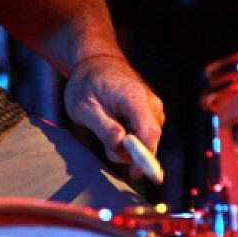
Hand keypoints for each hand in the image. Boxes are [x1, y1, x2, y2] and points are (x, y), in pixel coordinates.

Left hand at [63, 54, 164, 180]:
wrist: (95, 62)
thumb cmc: (86, 83)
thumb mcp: (83, 106)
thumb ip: (103, 127)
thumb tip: (122, 145)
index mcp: (135, 97)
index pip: (150, 133)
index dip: (145, 158)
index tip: (134, 174)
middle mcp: (151, 103)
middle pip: (150, 141)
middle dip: (128, 151)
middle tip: (103, 134)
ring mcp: (153, 109)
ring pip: (146, 142)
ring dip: (126, 144)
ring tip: (105, 124)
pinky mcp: (151, 114)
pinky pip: (143, 137)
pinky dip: (128, 139)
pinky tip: (114, 124)